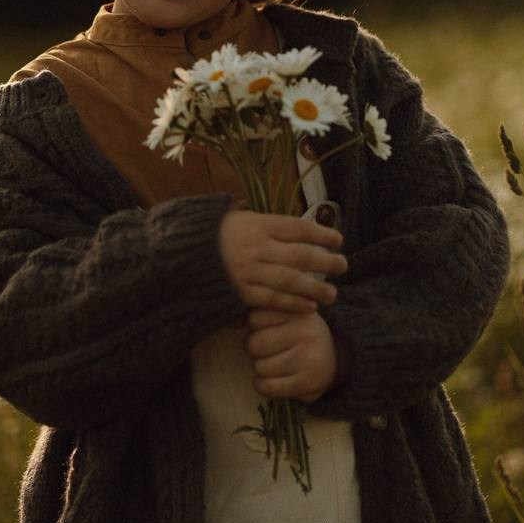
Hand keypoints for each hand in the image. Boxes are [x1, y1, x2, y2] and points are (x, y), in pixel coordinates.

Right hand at [219, 209, 345, 312]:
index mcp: (258, 224)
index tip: (338, 240)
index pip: (298, 227)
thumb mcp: (234, 215)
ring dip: (315, 288)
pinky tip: (310, 307)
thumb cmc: (210, 233)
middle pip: (300, 255)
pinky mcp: (242, 292)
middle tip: (343, 266)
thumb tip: (284, 221)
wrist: (180, 256)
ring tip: (333, 294)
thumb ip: (261, 219)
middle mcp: (257, 247)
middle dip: (326, 262)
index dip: (321, 234)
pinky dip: (293, 304)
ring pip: (291, 280)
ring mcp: (250, 270)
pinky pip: (273, 299)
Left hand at [244, 308, 340, 402]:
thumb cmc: (300, 333)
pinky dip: (262, 385)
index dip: (254, 327)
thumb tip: (241, 304)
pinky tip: (268, 380)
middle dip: (254, 349)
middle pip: (254, 344)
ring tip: (274, 362)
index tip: (267, 328)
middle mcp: (305, 332)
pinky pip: (267, 387)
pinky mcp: (306, 383)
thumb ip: (267, 308)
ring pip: (260, 367)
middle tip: (268, 349)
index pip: (254, 318)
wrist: (335, 359)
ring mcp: (307, 359)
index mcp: (297, 311)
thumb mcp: (289, 312)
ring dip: (261, 368)